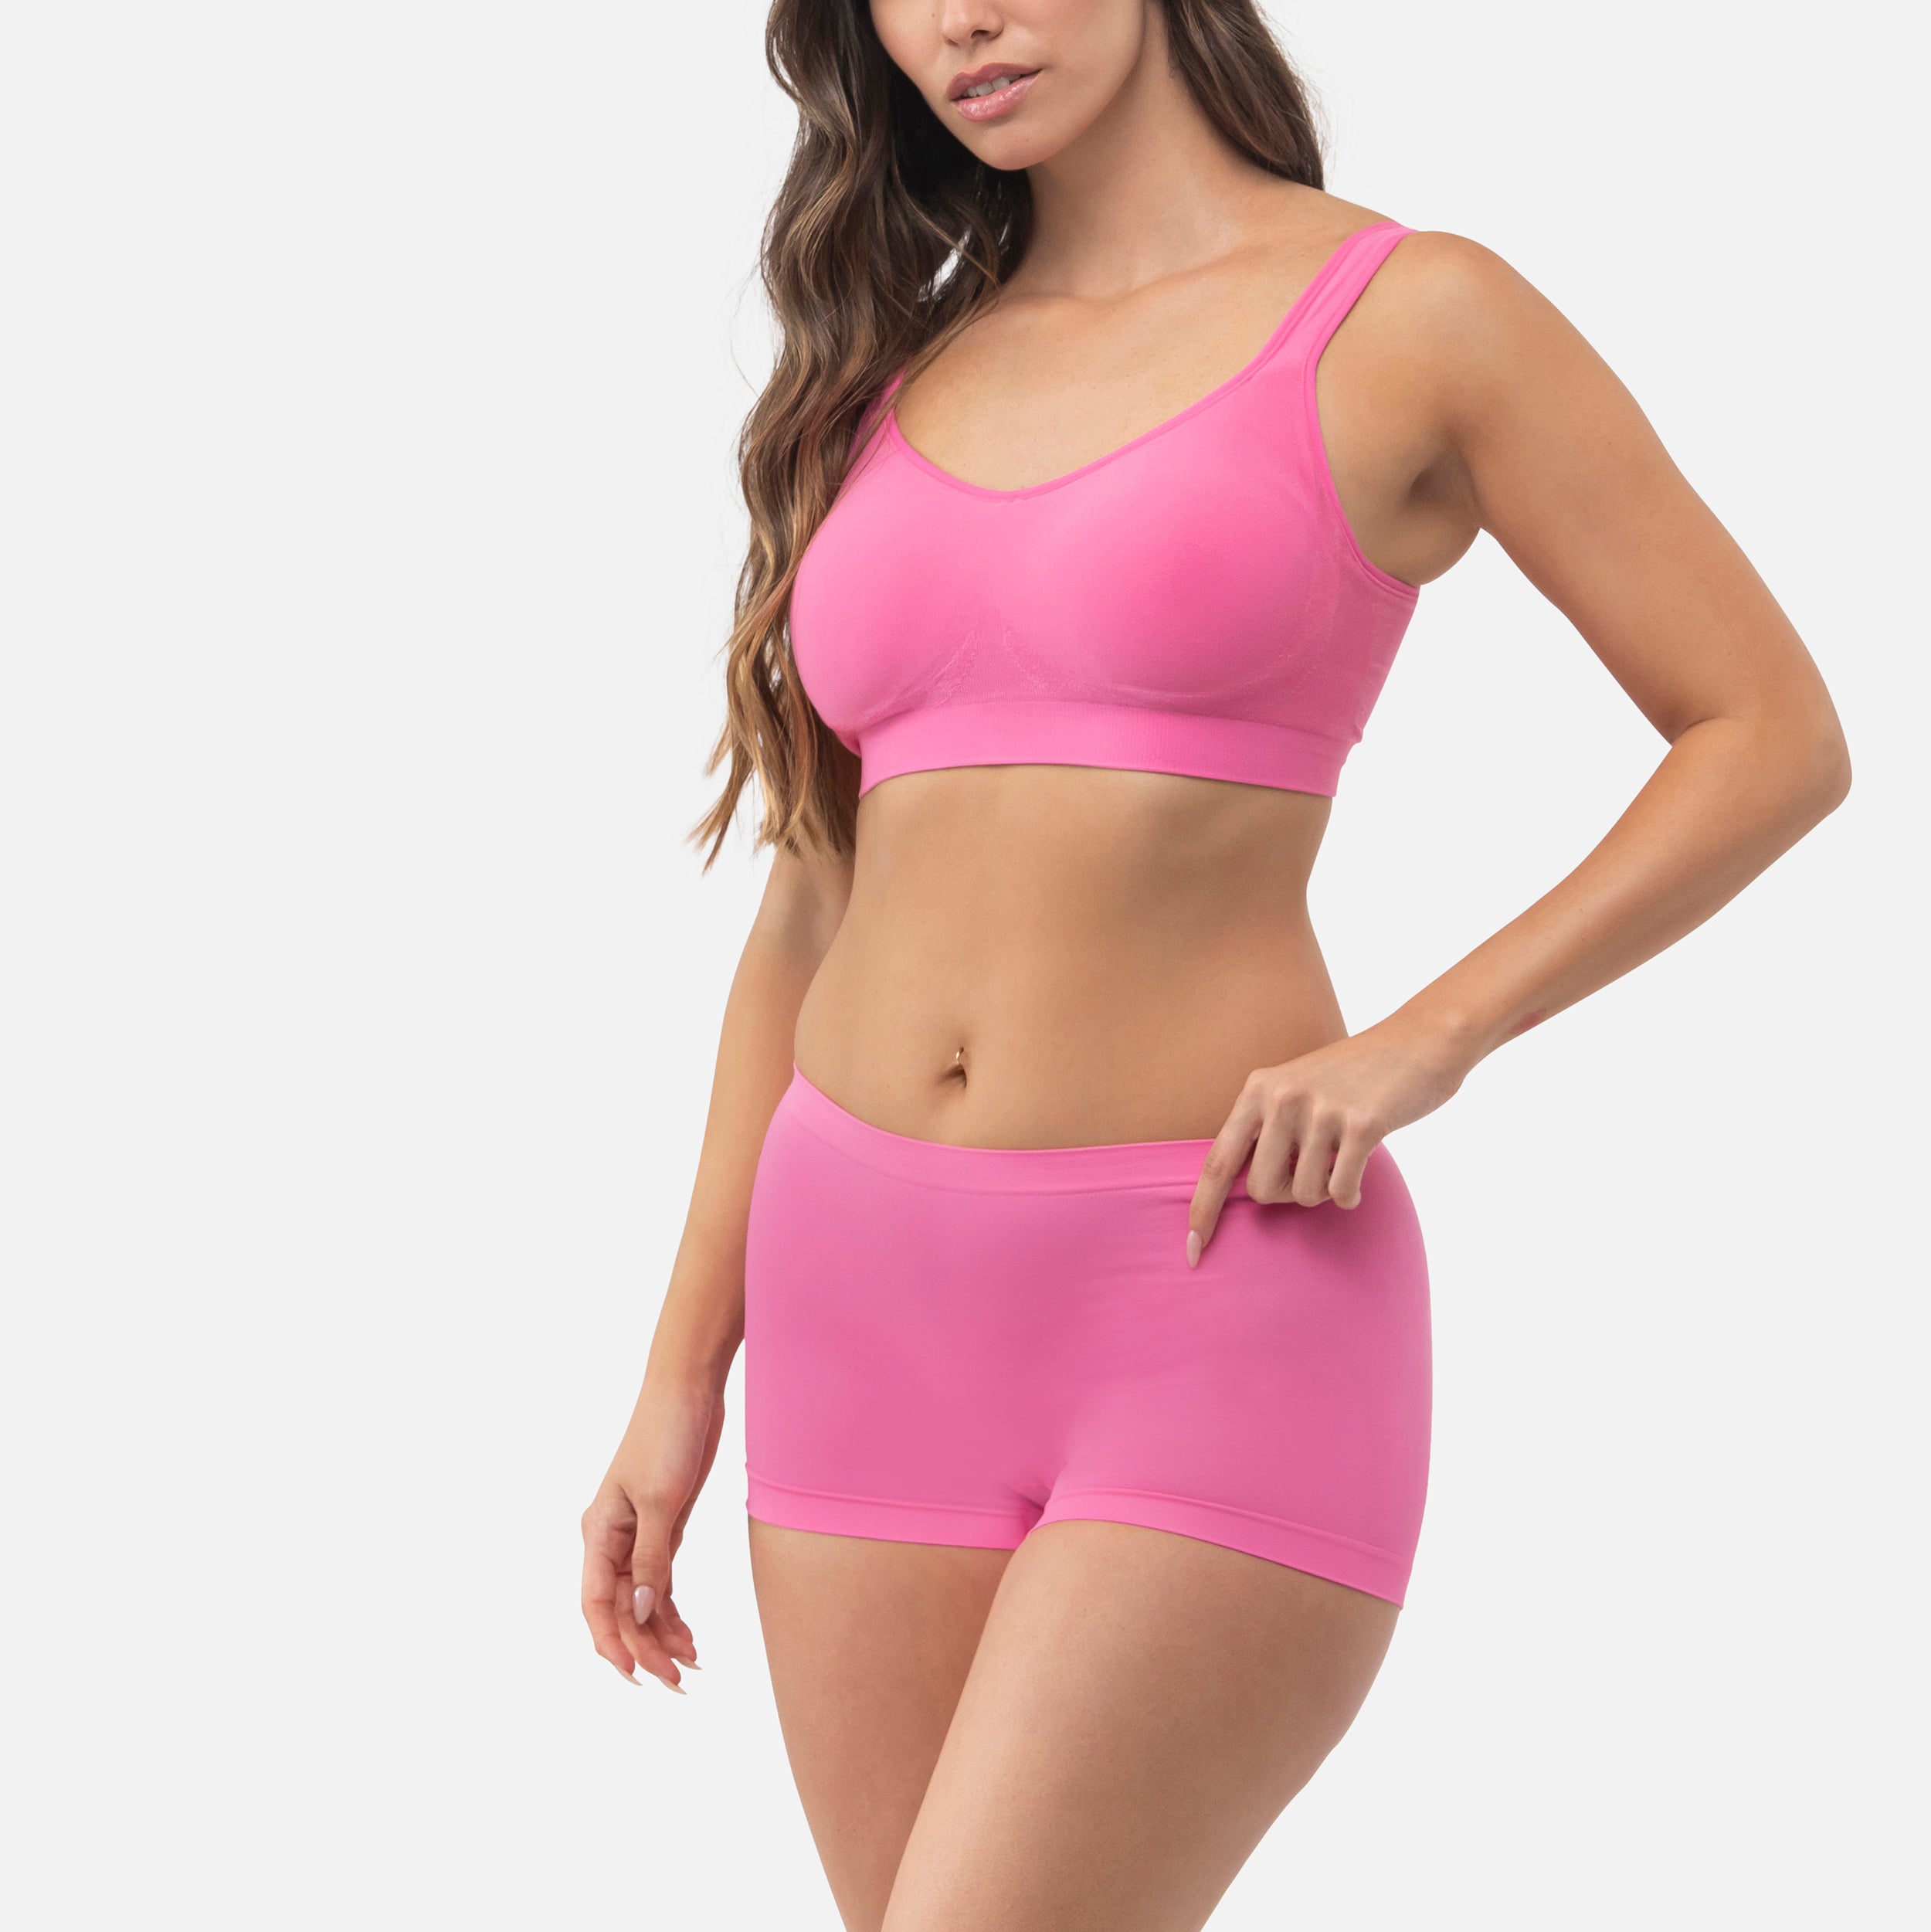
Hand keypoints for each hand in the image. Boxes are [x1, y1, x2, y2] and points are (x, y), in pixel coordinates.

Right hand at [580, 1376, 723, 1692]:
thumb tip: (639, 1614)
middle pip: (622, 1609)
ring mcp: (637, 1536)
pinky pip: (661, 1582)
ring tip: (690, 1666)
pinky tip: (689, 1637)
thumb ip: (651, 1558)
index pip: (597, 1602)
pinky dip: (673, 1610)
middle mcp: (612, 1540)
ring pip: (643, 1601)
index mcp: (598, 1532)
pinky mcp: (663, 1528)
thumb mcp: (660, 1500)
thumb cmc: (667, 1435)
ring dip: (661, 1634)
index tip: (637, 1677)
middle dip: (645, 1647)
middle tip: (678, 1682)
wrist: (690, 1391)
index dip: (613, 1643)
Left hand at [1187, 1014, 1468, 1262]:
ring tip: (1341, 1158)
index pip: (1217, 1161)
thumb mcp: (1296, 1088)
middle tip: (1315, 1168)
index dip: (1202, 1210)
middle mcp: (1282, 1097)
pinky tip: (1360, 1174)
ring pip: (1303, 1194)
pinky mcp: (1361, 1125)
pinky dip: (1349, 1194)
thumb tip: (1242, 1191)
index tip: (1191, 1251)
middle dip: (1287, 1193)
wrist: (1420, 1041)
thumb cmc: (1356, 1076)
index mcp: (1258, 1090)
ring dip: (1324, 1190)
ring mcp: (1321, 1110)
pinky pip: (1341, 1191)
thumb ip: (1265, 1130)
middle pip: (1261, 1189)